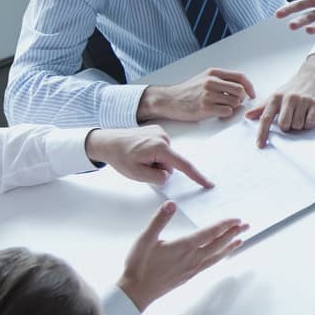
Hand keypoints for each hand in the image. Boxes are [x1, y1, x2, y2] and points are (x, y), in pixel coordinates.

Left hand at [86, 126, 210, 187]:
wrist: (107, 141)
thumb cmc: (119, 157)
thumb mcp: (137, 174)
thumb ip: (157, 178)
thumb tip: (168, 175)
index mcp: (159, 148)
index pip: (183, 165)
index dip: (197, 176)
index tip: (208, 183)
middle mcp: (163, 137)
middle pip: (172, 162)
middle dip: (160, 168)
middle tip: (141, 166)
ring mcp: (160, 132)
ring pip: (167, 157)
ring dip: (156, 161)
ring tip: (139, 157)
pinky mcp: (157, 130)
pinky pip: (162, 149)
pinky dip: (154, 154)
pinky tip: (140, 151)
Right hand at [116, 202, 248, 310]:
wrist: (136, 292)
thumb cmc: (138, 265)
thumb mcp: (145, 239)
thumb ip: (159, 220)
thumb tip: (171, 204)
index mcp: (183, 247)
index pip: (209, 233)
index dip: (224, 225)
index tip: (236, 219)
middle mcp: (192, 258)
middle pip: (218, 244)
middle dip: (233, 233)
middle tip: (246, 225)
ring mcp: (192, 268)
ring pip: (217, 256)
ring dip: (230, 246)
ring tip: (241, 239)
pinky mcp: (190, 275)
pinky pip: (210, 264)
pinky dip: (220, 257)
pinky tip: (223, 255)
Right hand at [137, 68, 256, 122]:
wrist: (169, 100)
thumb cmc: (188, 91)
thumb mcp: (204, 78)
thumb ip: (221, 80)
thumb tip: (242, 86)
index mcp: (213, 73)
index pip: (240, 77)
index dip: (250, 87)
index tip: (251, 95)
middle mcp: (211, 82)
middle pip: (240, 91)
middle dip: (241, 99)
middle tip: (234, 103)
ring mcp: (208, 95)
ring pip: (235, 102)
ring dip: (232, 107)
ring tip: (222, 107)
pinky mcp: (205, 108)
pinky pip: (227, 112)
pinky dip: (225, 113)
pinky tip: (217, 112)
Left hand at [246, 54, 314, 144]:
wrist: (314, 75)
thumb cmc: (293, 88)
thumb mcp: (276, 95)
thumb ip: (262, 107)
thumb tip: (247, 116)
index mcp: (276, 97)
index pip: (266, 118)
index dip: (262, 133)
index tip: (260, 145)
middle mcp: (288, 98)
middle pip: (284, 125)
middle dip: (287, 126)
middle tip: (291, 117)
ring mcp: (303, 100)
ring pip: (298, 125)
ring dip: (299, 124)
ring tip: (301, 113)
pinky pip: (310, 123)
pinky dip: (309, 123)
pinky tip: (309, 114)